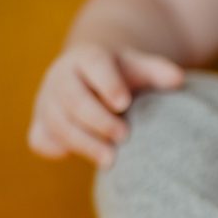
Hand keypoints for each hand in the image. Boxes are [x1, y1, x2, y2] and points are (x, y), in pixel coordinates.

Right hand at [28, 44, 183, 167]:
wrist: (89, 78)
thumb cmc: (122, 75)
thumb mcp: (139, 67)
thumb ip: (158, 71)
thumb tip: (178, 79)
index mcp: (87, 57)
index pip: (94, 65)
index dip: (107, 83)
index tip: (124, 103)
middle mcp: (61, 77)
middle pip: (72, 98)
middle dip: (97, 120)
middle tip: (124, 136)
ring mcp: (47, 101)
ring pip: (57, 122)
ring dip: (82, 142)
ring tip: (111, 159)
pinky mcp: (41, 123)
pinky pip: (39, 138)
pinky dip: (54, 148)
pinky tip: (74, 156)